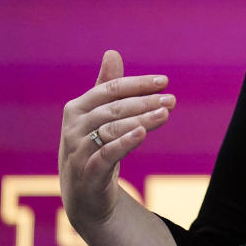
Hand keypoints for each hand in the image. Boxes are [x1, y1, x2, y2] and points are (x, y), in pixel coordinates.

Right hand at [58, 50, 175, 232]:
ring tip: (165, 114)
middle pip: (114, 109)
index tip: (164, 81)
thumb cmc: (93, 146)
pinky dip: (123, 143)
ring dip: (141, 120)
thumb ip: (107, 86)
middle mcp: (74, 128)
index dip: (138, 84)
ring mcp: (77, 151)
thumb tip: (112, 53)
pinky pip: (105, 154)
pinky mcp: (87, 173)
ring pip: (112, 130)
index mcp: (77, 108)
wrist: (83, 192)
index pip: (111, 89)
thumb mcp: (99, 116)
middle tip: (171, 100)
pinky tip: (142, 133)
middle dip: (145, 102)